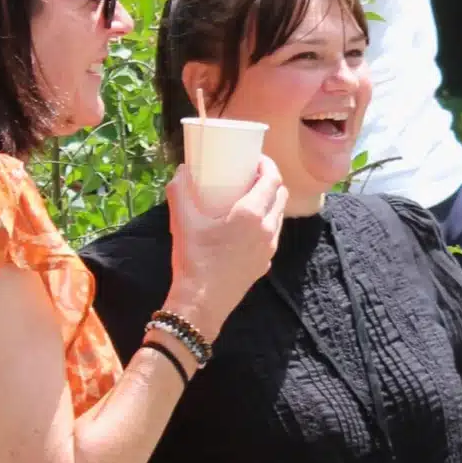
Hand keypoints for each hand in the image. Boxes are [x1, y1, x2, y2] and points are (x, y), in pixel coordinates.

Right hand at [164, 154, 287, 340]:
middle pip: (281, 195)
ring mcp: (269, 248)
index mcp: (252, 214)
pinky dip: (266, 223)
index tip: (256, 158)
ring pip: (279, 216)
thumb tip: (182, 170)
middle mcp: (268, 229)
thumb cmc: (194, 258)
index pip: (273, 179)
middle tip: (252, 176)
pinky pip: (272, 235)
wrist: (201, 304)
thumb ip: (180, 190)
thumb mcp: (182, 221)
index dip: (268, 165)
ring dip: (270, 202)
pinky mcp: (264, 264)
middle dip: (271, 181)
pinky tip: (247, 226)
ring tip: (250, 198)